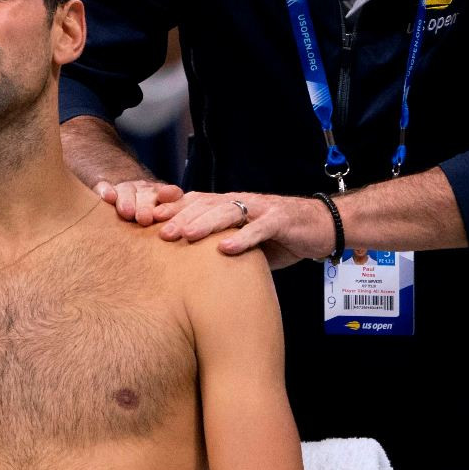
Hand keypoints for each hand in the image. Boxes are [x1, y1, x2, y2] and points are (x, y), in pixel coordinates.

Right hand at [93, 179, 183, 225]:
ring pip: (127, 191)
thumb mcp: (164, 223)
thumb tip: (193, 252)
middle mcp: (146, 191)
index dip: (171, 198)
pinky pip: (106, 187)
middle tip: (145, 219)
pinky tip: (108, 197)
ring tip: (127, 212)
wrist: (124, 198)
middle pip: (148, 196)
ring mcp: (126, 188)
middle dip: (146, 207)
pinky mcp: (106, 188)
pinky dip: (107, 191)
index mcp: (164, 198)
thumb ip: (174, 229)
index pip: (172, 194)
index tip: (167, 210)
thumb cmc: (150, 221)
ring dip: (128, 200)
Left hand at [153, 192, 335, 262]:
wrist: (321, 226)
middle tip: (159, 232)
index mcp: (229, 205)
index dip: (171, 209)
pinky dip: (242, 238)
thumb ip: (220, 246)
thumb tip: (188, 267)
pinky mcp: (280, 220)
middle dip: (180, 217)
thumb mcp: (244, 241)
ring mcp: (261, 209)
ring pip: (227, 212)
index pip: (194, 203)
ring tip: (184, 236)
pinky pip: (258, 228)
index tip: (147, 220)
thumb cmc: (278, 236)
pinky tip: (225, 248)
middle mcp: (241, 202)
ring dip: (204, 224)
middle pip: (205, 205)